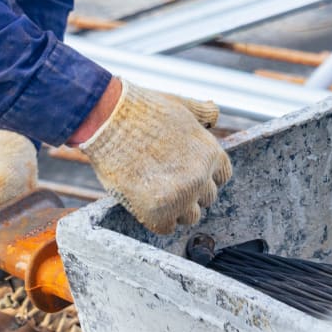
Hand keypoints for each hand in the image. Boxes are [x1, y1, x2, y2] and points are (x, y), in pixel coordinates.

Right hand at [78, 80, 231, 234]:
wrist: (110, 120)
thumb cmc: (141, 110)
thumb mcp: (180, 104)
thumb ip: (202, 112)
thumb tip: (214, 112)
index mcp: (211, 153)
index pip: (222, 177)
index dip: (204, 177)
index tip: (185, 173)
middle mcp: (202, 177)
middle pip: (206, 199)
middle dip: (189, 193)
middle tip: (164, 181)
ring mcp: (182, 196)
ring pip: (189, 216)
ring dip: (174, 208)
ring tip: (152, 190)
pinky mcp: (158, 211)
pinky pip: (166, 227)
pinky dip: (155, 218)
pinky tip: (143, 201)